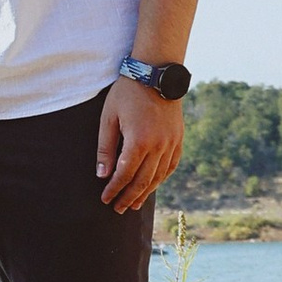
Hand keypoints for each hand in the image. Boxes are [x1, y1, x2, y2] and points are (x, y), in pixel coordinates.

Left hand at [96, 77, 183, 213]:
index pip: (124, 174)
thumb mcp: (109, 118)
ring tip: (135, 204)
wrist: (156, 72)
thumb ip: (106, 148)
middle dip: (129, 197)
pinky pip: (171, 165)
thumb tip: (102, 174)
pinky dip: (162, 178)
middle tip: (118, 209)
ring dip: (146, 192)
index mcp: (139, 141)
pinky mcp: (179, 138)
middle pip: (143, 181)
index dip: (114, 189)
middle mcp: (158, 146)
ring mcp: (171, 143)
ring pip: (159, 176)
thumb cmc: (127, 93)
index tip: (105, 199)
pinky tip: (154, 185)